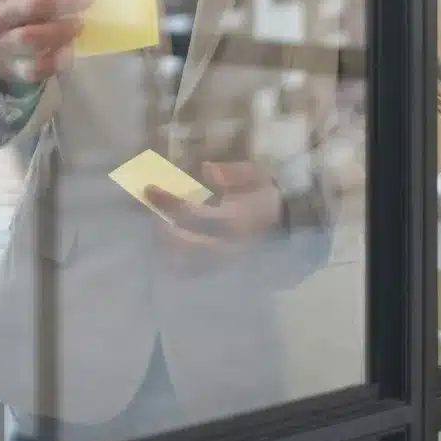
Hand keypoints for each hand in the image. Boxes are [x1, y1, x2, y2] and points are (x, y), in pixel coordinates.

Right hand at [0, 0, 91, 86]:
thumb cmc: (22, 13)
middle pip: (31, 4)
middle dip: (65, 0)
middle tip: (87, 1)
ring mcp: (4, 43)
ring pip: (31, 36)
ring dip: (61, 29)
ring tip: (81, 24)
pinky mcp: (15, 69)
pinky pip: (36, 67)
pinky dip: (56, 60)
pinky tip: (70, 51)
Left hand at [144, 162, 283, 257]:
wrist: (291, 224)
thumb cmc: (269, 196)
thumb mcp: (256, 176)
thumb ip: (232, 173)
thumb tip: (205, 169)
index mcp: (236, 219)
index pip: (192, 214)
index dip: (167, 201)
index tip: (149, 189)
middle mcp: (228, 245)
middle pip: (182, 242)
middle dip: (162, 226)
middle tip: (152, 210)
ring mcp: (226, 262)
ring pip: (185, 262)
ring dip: (166, 245)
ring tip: (160, 226)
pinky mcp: (224, 270)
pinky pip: (194, 271)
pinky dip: (177, 259)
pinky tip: (171, 244)